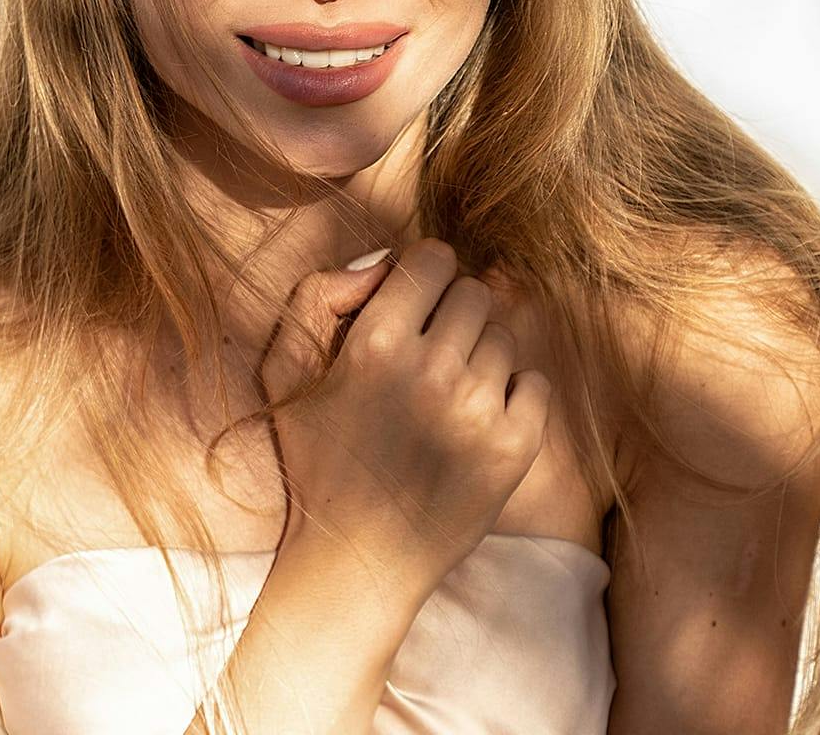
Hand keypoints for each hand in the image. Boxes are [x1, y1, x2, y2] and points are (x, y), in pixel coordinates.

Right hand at [258, 238, 551, 600]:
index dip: (425, 277)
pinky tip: (476, 424)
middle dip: (453, 316)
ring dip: (480, 359)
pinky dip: (514, 397)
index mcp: (374, 343)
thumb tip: (384, 263)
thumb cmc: (318, 461)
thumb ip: (317, 296)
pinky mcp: (516, 448)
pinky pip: (536, 382)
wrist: (357, 560)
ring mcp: (479, 411)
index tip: (417, 307)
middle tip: (430, 358)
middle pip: (474, 292)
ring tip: (446, 400)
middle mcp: (431, 371)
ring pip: (504, 337)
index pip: (434, 259)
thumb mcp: (283, 370)